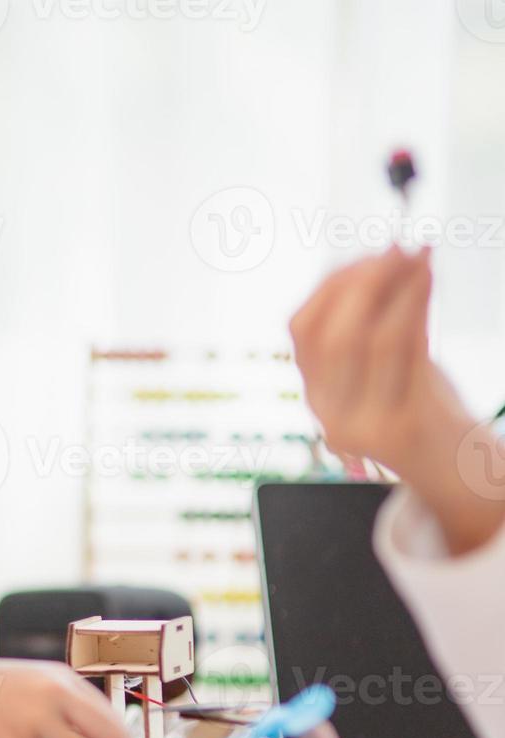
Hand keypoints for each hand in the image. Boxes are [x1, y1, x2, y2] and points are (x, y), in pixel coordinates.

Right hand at [290, 246, 504, 553]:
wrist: (454, 472)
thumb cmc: (420, 409)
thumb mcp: (384, 369)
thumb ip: (371, 326)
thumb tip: (377, 260)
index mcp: (316, 396)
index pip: (301, 331)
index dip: (331, 286)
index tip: (364, 254)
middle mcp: (329, 414)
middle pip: (331, 335)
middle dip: (362, 282)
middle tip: (394, 249)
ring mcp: (363, 424)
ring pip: (371, 338)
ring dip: (396, 286)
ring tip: (418, 255)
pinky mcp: (403, 425)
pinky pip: (408, 350)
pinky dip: (417, 303)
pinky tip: (428, 278)